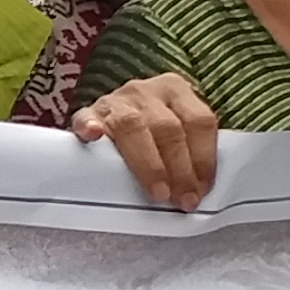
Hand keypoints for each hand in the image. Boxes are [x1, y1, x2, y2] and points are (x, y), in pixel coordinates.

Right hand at [69, 72, 220, 211]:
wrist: (109, 120)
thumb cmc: (149, 133)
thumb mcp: (176, 132)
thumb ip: (189, 150)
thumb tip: (203, 188)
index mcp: (175, 90)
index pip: (199, 121)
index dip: (204, 158)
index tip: (202, 189)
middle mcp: (146, 92)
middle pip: (168, 127)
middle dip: (180, 168)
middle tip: (183, 199)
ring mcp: (114, 101)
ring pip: (132, 125)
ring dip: (148, 164)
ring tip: (158, 191)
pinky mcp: (86, 114)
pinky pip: (85, 118)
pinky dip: (89, 126)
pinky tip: (93, 135)